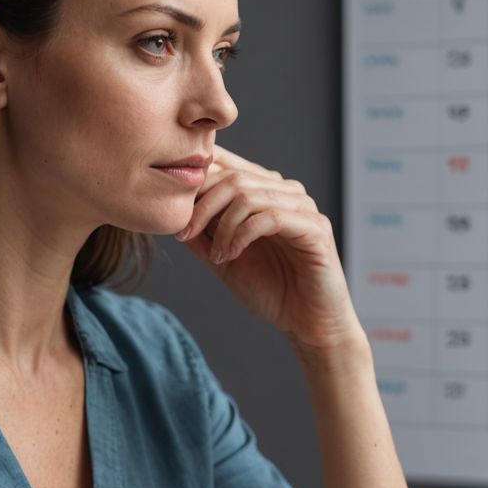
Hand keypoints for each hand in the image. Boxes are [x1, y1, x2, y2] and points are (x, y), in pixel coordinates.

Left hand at [176, 146, 362, 352]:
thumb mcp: (224, 259)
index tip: (176, 216)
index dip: (197, 182)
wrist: (306, 323)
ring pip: (249, 195)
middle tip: (186, 233)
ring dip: (223, 226)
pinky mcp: (315, 228)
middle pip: (234, 177)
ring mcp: (302, 208)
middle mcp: (285, 192)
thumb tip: (173, 213)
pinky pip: (271, 217)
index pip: (227, 164)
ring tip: (216, 254)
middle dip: (202, 205)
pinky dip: (243, 235)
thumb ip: (202, 235)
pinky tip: (233, 254)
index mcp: (264, 192)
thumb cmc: (271, 290)